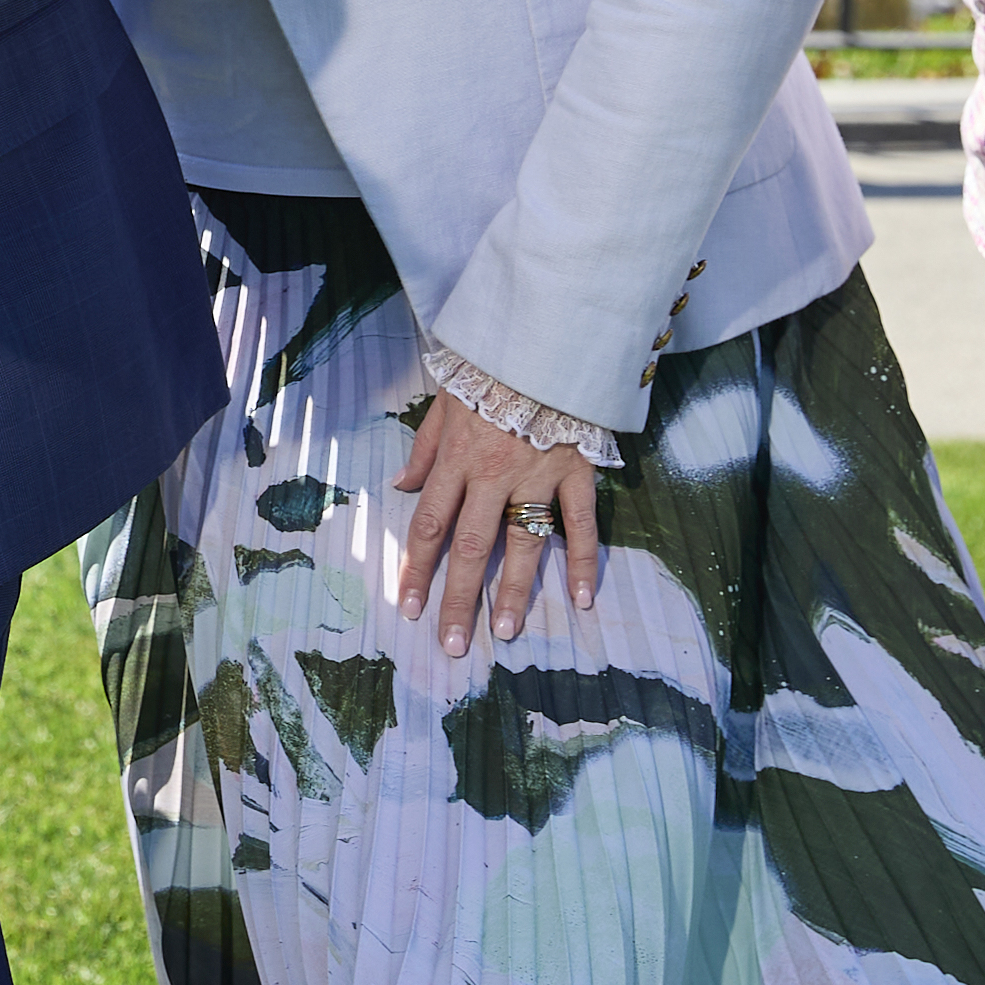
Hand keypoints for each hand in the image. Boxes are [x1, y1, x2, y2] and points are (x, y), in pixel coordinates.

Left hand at [389, 391, 600, 658]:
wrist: (546, 340)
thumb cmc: (491, 369)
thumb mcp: (446, 400)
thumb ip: (425, 447)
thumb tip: (400, 484)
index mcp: (458, 460)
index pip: (430, 524)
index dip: (417, 568)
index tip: (409, 607)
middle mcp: (494, 475)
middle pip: (471, 546)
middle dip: (459, 599)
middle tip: (452, 644)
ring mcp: (538, 477)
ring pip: (523, 544)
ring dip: (513, 592)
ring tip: (505, 633)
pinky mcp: (577, 472)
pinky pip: (581, 524)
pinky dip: (584, 562)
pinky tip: (583, 599)